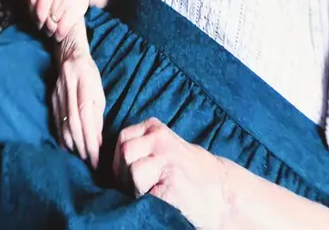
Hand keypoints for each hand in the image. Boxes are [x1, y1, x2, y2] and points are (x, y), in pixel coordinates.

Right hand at [51, 26, 105, 168]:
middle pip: (73, 124)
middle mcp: (68, 90)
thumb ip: (97, 114)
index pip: (87, 119)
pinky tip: (66, 147)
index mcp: (84, 86)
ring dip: (71, 144)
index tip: (96, 158)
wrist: (68, 54)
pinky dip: (61, 136)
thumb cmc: (89, 73)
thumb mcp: (98, 91)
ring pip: (62, 124)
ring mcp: (57, 94)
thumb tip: (97, 139)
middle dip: (81, 146)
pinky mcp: (51, 98)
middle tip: (89, 162)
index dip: (90, 141)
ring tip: (80, 157)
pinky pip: (55, 121)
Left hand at [113, 119, 230, 229]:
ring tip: (148, 194)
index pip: (122, 139)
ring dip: (133, 187)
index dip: (119, 161)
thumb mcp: (164, 150)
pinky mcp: (171, 182)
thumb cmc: (189, 176)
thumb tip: (104, 160)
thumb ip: (140, 147)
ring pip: (131, 169)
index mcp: (156, 128)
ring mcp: (167, 159)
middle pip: (123, 153)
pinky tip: (159, 200)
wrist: (225, 197)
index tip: (127, 177)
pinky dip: (144, 198)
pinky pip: (143, 189)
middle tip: (136, 190)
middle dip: (123, 175)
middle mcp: (161, 139)